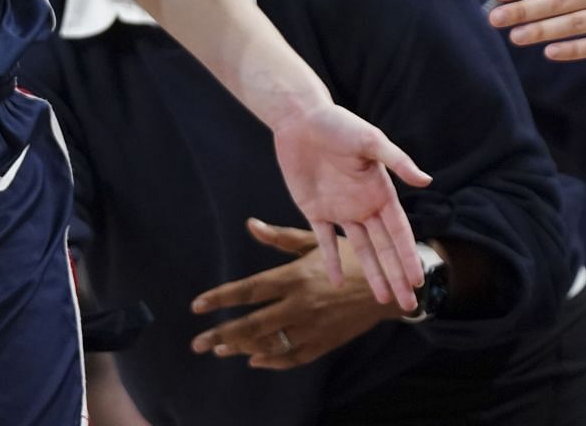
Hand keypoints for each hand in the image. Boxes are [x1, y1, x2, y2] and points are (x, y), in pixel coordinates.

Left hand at [188, 220, 398, 368]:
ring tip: (219, 349)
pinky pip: (293, 357)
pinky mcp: (325, 343)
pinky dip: (272, 361)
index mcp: (295, 276)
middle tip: (197, 343)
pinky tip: (254, 359)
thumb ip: (281, 238)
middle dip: (221, 334)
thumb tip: (251, 225)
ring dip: (241, 348)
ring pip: (269, 343)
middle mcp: (301, 305)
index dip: (221, 299)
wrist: (389, 287)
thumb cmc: (350, 257)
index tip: (197, 306)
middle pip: (253, 324)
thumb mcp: (317, 241)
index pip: (249, 290)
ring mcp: (312, 327)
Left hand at [271, 105, 429, 308]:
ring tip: (381, 300)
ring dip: (371, 274)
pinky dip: (330, 260)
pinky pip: (323, 241)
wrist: (300, 118)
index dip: (408, 257)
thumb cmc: (338, 124)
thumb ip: (397, 162)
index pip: (399, 232)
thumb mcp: (370, 141)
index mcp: (380, 192)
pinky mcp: (315, 209)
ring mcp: (340, 210)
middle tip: (408, 306)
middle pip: (384, 248)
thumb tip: (427, 182)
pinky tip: (335, 281)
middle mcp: (364, 205)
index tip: (418, 281)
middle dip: (396, 276)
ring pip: (359, 250)